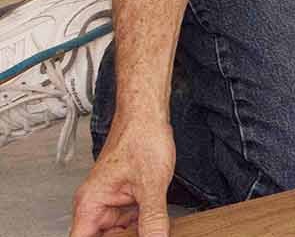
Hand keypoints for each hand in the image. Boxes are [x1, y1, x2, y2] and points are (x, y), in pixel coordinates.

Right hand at [70, 118, 174, 236]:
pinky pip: (131, 219)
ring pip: (119, 231)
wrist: (148, 116)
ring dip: (135, 233)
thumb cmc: (141, 138)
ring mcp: (111, 200)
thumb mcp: (151, 186)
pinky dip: (142, 223)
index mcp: (90, 203)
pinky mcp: (126, 196)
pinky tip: (157, 224)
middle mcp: (96, 204)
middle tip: (145, 234)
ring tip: (153, 229)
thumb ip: (153, 219)